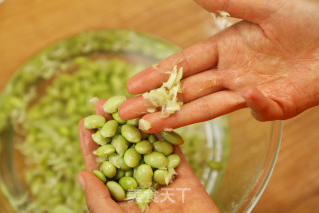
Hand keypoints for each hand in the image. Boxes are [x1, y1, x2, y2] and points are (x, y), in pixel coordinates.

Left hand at [77, 100, 219, 212]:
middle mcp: (140, 187)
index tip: (84, 122)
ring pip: (149, 147)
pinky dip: (169, 135)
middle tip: (104, 104)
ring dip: (139, 125)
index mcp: (120, 200)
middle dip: (113, 127)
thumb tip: (82, 175)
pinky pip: (177, 154)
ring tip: (128, 102)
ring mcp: (164, 181)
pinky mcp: (187, 179)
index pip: (102, 167)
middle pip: (123, 151)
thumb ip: (100, 202)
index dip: (92, 144)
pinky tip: (159, 116)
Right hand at [118, 0, 318, 132]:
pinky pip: (259, 108)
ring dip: (179, 118)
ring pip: (207, 107)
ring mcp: (247, 92)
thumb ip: (227, 2)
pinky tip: (247, 93)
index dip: (156, 75)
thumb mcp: (263, 6)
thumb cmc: (305, 19)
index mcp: (224, 49)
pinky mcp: (271, 105)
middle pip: (185, 91)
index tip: (131, 86)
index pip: (182, 65)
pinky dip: (255, 104)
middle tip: (125, 115)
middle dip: (155, 103)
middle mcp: (229, 73)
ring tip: (148, 128)